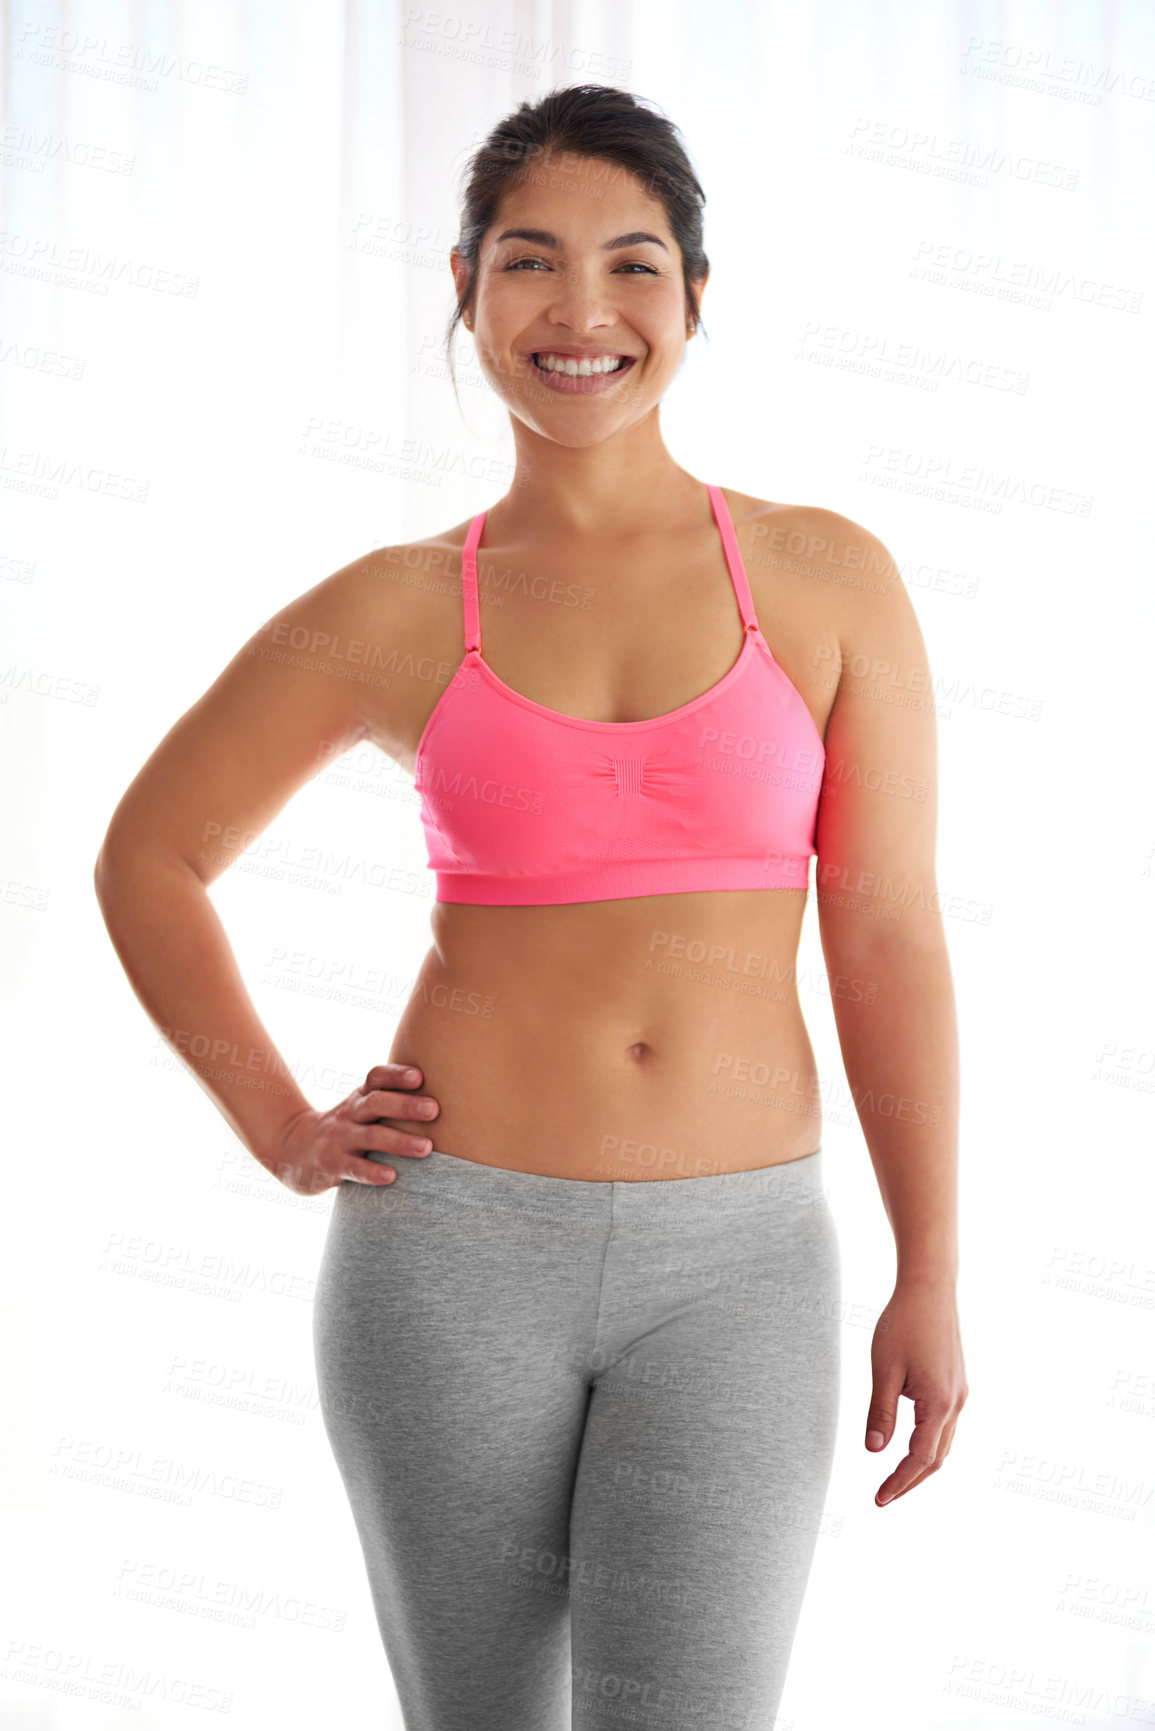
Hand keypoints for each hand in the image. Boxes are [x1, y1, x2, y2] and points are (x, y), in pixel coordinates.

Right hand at [260, 1062, 439, 1194]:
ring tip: (426, 1148)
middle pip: (376, 1103)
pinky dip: (372, 1173)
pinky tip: (392, 1177)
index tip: (420, 1076)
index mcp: (360, 1097)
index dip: (396, 1075)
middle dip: (405, 1105)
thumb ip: (392, 1104)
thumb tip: (446, 1101)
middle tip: (434, 1109)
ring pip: (369, 1137)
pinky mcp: (331, 1165)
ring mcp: (339, 1139)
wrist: (293, 1149)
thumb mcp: (362, 1110)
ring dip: (398, 1142)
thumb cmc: (345, 1128)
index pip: (376, 1078)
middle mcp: (350, 1114)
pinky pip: (353, 1169)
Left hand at [865, 1278, 967, 1506]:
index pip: (919, 1459)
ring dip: (922, 1464)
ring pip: (945, 1443)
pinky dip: (930, 1443)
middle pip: (936, 1459)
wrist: (930, 1288)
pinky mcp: (958, 1383)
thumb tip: (874, 1451)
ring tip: (896, 1478)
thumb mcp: (884, 1370)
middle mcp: (956, 1403)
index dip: (899, 1482)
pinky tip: (913, 1443)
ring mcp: (960, 1393)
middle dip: (911, 1481)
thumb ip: (880, 1413)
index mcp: (939, 1404)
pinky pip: (947, 1425)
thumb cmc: (903, 1324)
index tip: (879, 1499)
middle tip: (884, 1497)